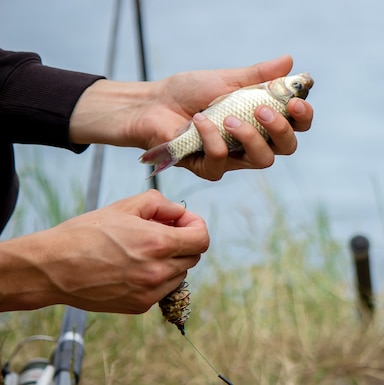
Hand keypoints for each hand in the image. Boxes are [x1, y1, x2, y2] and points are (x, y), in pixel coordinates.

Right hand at [0, 190, 208, 312]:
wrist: (53, 267)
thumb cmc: (86, 233)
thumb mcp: (125, 206)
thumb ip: (161, 205)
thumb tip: (180, 213)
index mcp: (159, 244)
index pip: (202, 239)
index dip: (196, 226)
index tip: (183, 222)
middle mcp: (159, 272)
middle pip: (193, 257)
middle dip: (183, 241)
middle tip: (160, 232)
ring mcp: (150, 292)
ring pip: (180, 274)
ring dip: (171, 261)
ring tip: (143, 250)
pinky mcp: (139, 306)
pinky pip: (162, 290)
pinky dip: (157, 278)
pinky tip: (133, 267)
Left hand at [145, 55, 313, 179]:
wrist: (152, 103)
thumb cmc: (189, 91)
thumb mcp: (226, 78)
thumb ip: (258, 75)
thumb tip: (290, 61)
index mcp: (262, 119)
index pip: (296, 125)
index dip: (303, 117)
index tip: (295, 102)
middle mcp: (253, 141)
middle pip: (287, 147)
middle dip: (280, 129)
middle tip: (262, 110)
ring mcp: (234, 157)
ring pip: (262, 160)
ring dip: (250, 137)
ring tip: (229, 117)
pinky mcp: (210, 168)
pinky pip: (222, 161)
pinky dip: (213, 138)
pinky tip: (199, 121)